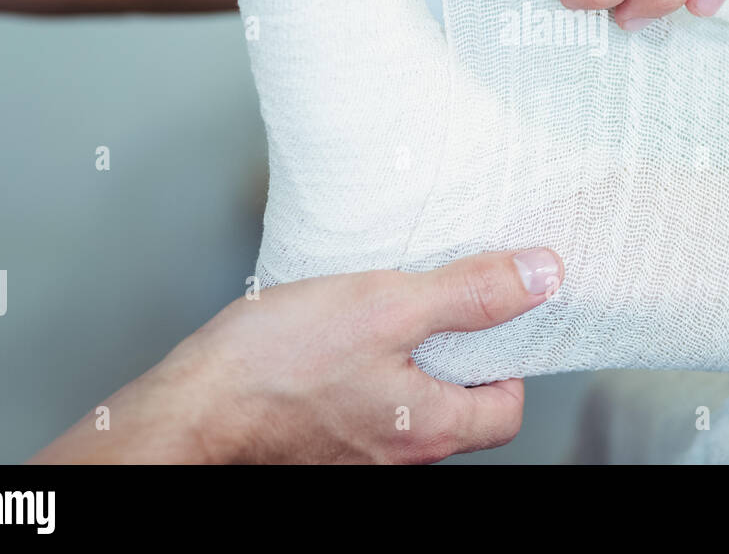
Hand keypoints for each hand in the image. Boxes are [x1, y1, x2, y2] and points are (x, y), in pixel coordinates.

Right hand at [32, 248, 563, 463]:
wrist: (186, 406)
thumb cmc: (275, 366)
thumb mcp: (388, 306)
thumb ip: (469, 294)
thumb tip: (541, 276)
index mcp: (428, 429)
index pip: (505, 411)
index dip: (509, 360)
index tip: (492, 316)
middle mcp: (397, 452)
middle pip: (457, 403)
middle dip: (453, 347)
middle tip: (435, 296)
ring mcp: (355, 448)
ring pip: (406, 397)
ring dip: (403, 349)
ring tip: (382, 303)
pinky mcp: (317, 434)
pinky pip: (362, 397)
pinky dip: (362, 361)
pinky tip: (336, 326)